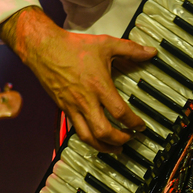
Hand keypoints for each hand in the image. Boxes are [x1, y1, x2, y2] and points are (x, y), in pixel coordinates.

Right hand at [0, 6, 155, 151]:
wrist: (43, 48)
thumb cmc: (73, 47)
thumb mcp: (106, 44)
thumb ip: (131, 49)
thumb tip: (150, 52)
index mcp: (99, 87)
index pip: (120, 113)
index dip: (134, 123)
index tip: (141, 127)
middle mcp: (85, 101)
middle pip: (103, 132)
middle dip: (119, 140)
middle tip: (130, 139)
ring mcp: (72, 107)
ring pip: (87, 137)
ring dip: (103, 147)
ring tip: (115, 148)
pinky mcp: (63, 108)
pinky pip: (76, 129)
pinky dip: (88, 137)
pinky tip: (96, 137)